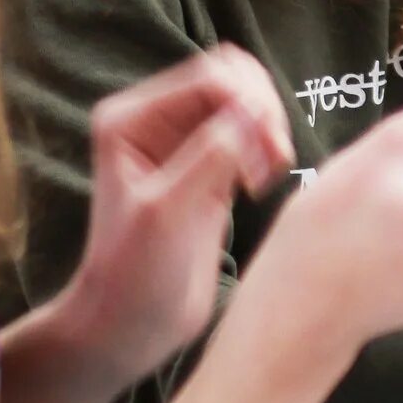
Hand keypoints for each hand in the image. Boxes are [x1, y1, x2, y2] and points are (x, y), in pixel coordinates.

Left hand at [66, 46, 292, 378]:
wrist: (132, 324)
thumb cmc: (133, 273)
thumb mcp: (168, 211)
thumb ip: (211, 156)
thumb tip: (257, 110)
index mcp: (130, 119)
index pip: (208, 78)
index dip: (247, 103)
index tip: (268, 151)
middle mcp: (156, 122)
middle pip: (232, 79)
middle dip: (262, 110)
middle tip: (272, 158)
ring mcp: (186, 144)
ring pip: (247, 102)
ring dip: (269, 128)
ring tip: (268, 173)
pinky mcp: (213, 168)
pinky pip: (253, 133)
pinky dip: (269, 147)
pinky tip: (265, 182)